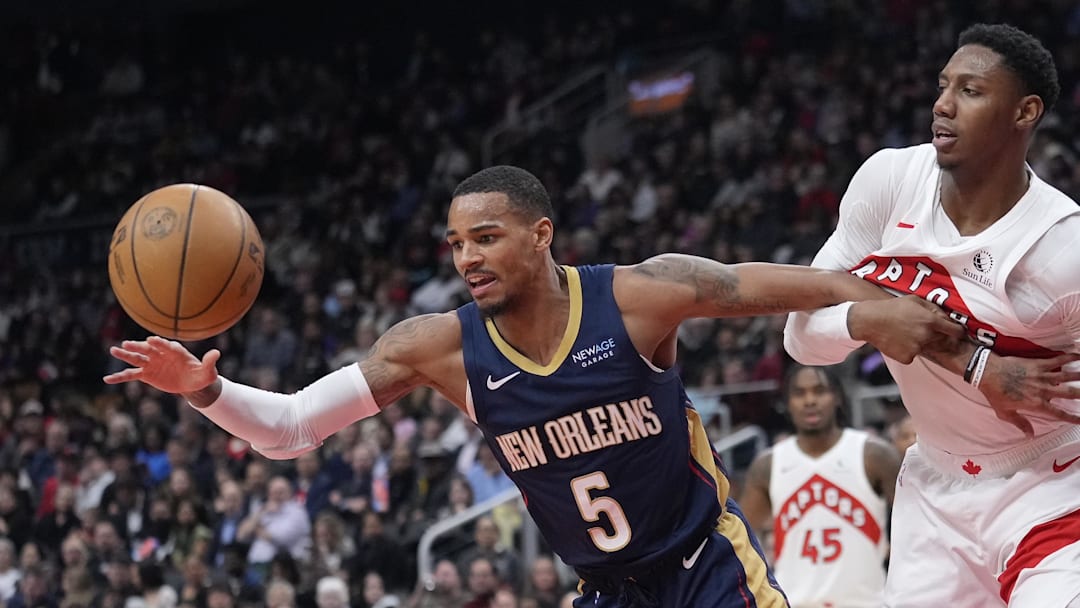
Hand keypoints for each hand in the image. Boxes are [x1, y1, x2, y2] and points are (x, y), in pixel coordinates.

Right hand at [104, 336, 219, 393]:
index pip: (166, 345)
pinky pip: (131, 375)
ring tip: (113, 350)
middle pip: (148, 349)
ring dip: (126, 355)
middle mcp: (161, 354)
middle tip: (127, 343)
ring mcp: (152, 364)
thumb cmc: (201, 375)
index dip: (160, 343)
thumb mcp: (208, 371)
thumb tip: (217, 352)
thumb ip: (210, 362)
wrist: (192, 383)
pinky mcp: (146, 374)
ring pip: (137, 358)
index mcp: (175, 351)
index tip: (151, 340)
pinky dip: (120, 377)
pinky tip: (107, 379)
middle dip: (139, 346)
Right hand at [848, 296, 964, 363]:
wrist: (869, 321)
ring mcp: (916, 348)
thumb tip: (945, 317)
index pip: (955, 331)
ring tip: (904, 333)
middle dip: (934, 335)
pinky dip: (908, 350)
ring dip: (920, 342)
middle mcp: (926, 336)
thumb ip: (933, 308)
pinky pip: (913, 355)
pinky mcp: (907, 357)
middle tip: (918, 328)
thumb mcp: (914, 300)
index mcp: (930, 321)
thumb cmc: (891, 308)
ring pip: (926, 348)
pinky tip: (898, 341)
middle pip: (941, 340)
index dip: (957, 331)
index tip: (956, 332)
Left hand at [978, 352, 1079, 436]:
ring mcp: (1041, 376)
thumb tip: (1030, 435)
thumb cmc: (994, 393)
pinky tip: (1078, 355)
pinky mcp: (1038, 364)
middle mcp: (1043, 390)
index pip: (1059, 413)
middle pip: (1070, 393)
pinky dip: (1069, 357)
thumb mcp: (1005, 413)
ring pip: (1068, 376)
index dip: (1073, 418)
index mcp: (1036, 404)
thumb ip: (1020, 424)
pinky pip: (1057, 360)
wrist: (987, 372)